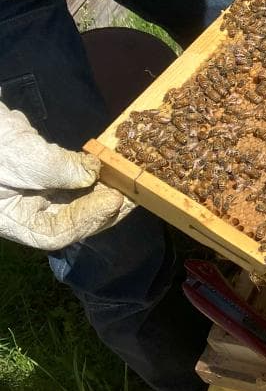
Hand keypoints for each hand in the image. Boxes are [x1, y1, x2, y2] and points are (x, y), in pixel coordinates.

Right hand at [0, 101, 131, 251]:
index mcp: (11, 219)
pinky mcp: (39, 168)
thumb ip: (60, 168)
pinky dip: (87, 171)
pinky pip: (68, 177)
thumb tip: (94, 173)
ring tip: (124, 179)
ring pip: (72, 198)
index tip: (114, 200)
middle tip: (129, 192)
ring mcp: (31, 188)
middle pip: (68, 218)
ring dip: (99, 189)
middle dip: (100, 206)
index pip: (55, 233)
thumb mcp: (23, 157)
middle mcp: (23, 209)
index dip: (88, 219)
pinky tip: (105, 164)